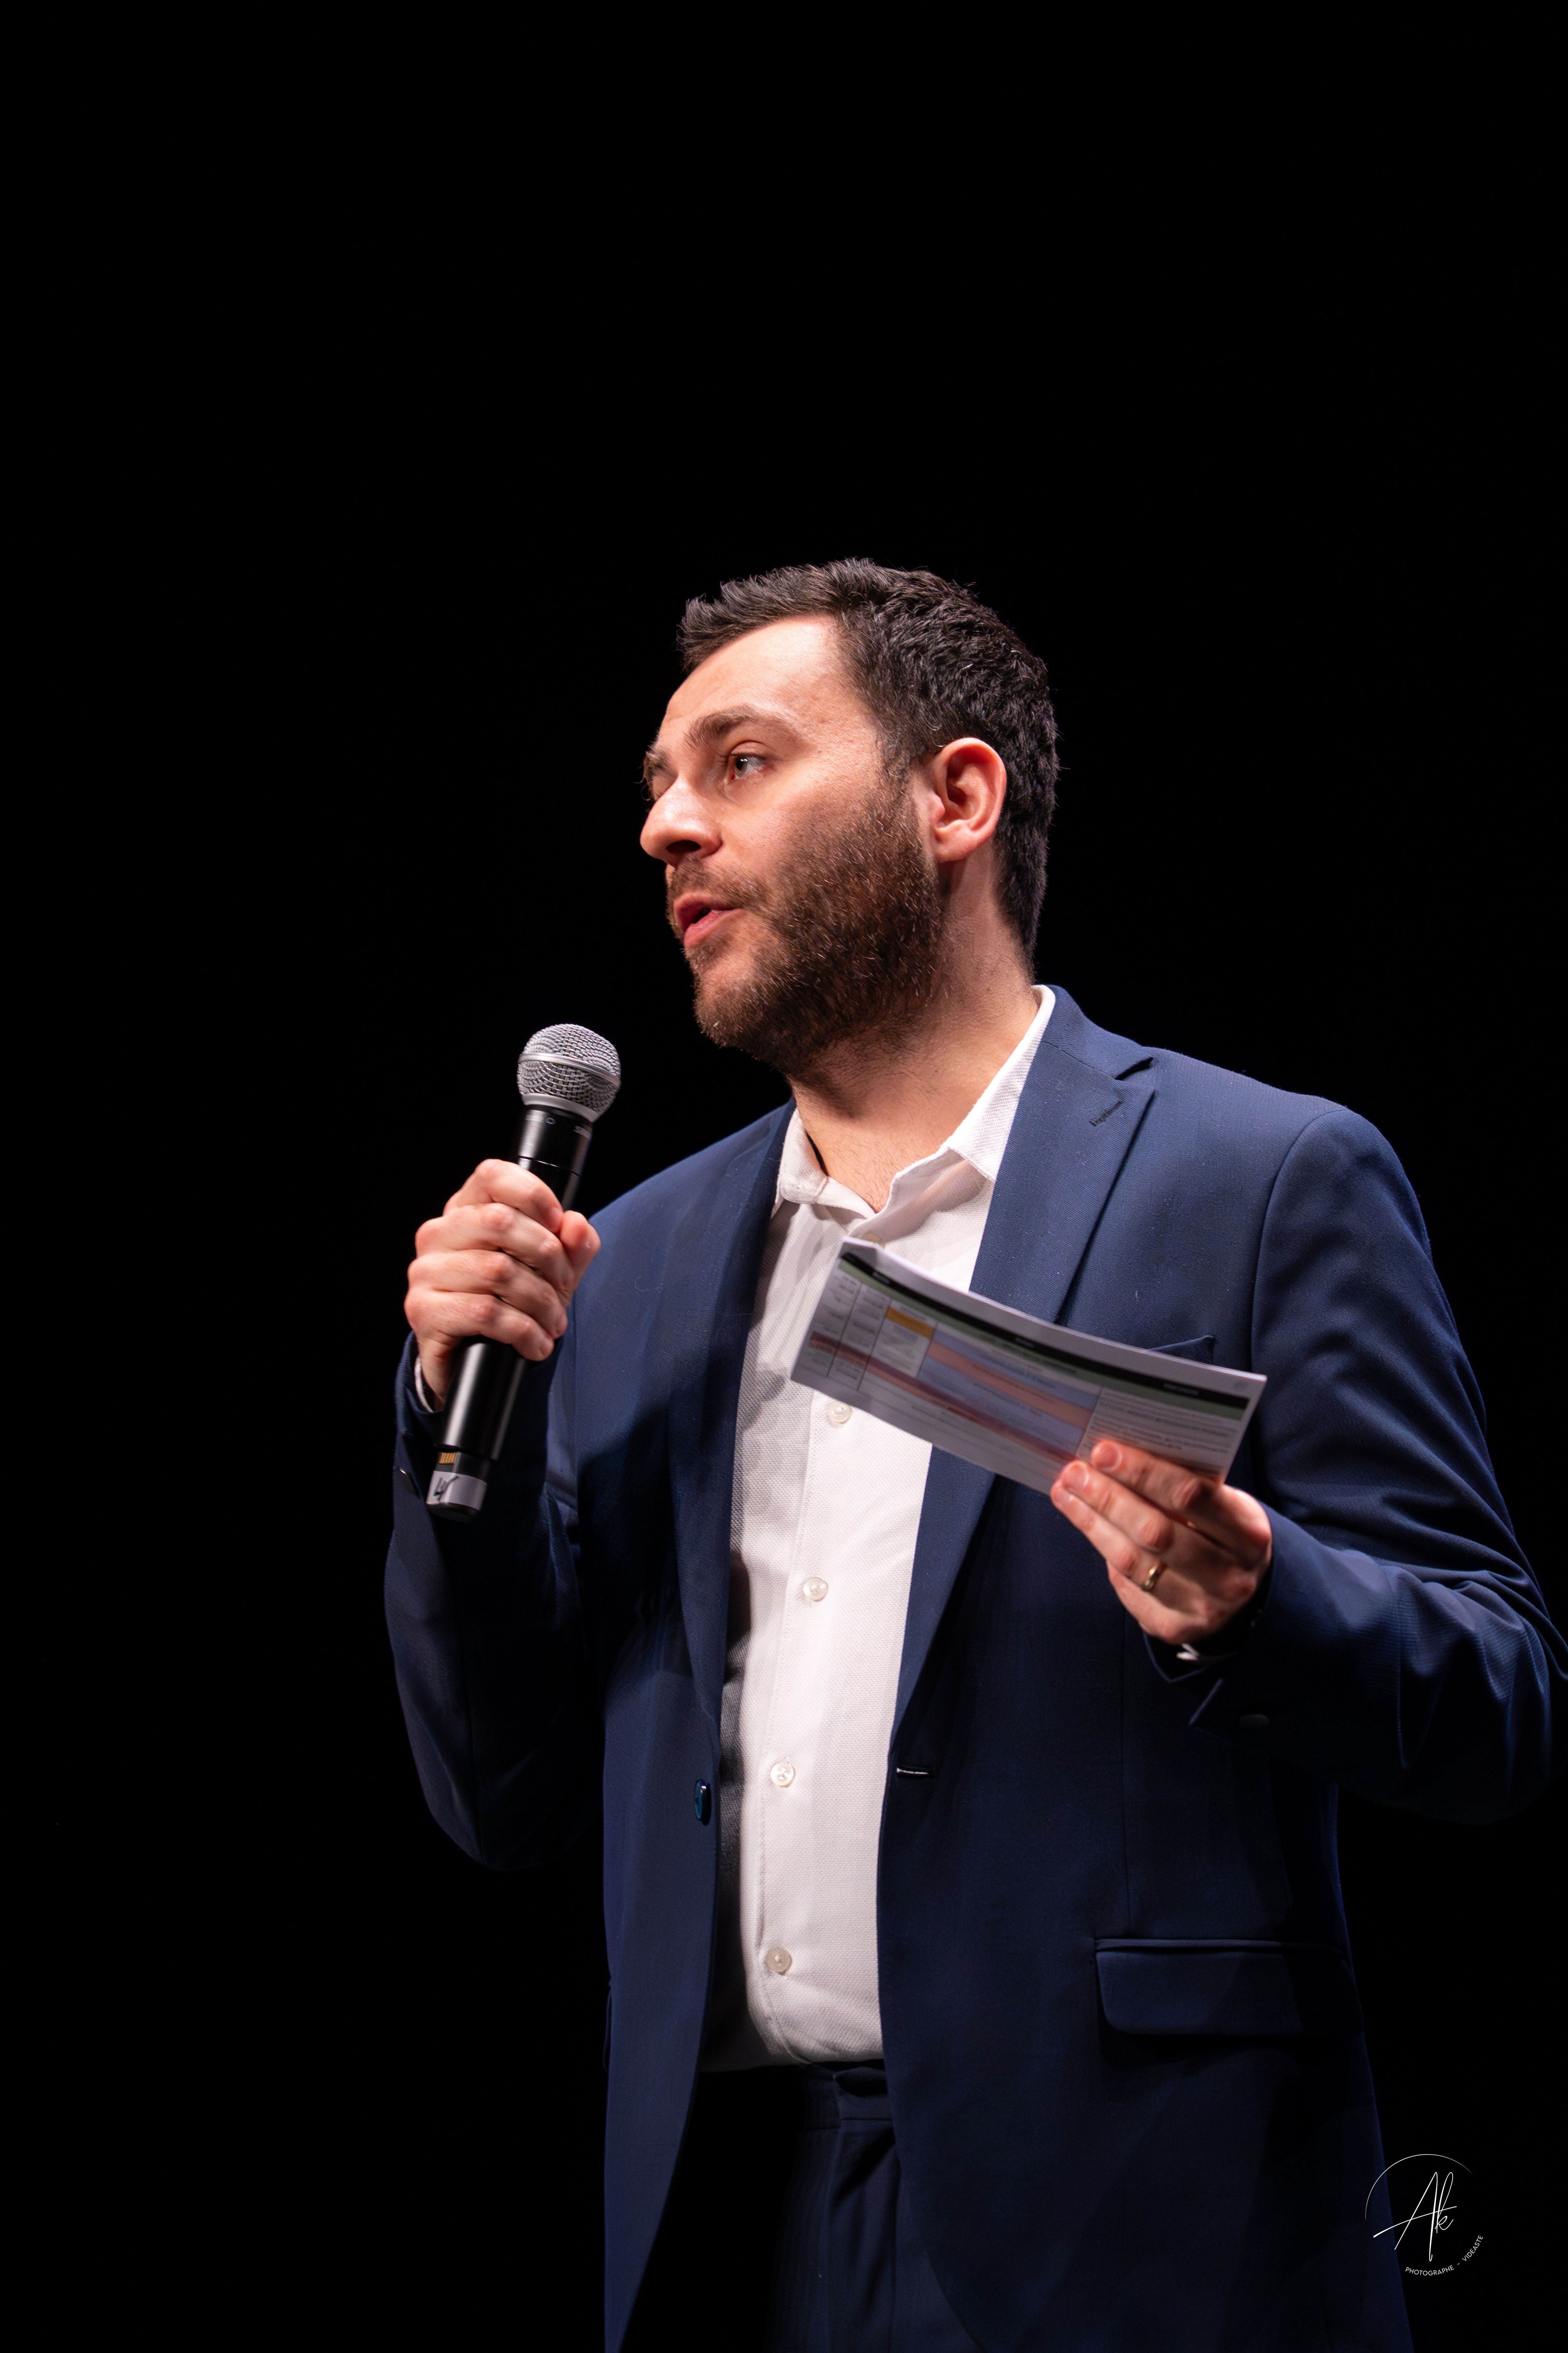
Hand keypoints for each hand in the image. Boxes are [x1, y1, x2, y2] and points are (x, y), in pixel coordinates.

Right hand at [406, 1160, 600, 1406]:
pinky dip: (522, 1331)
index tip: (558, 1225)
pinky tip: (535, 1344)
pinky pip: (484, 1312)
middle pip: (500, 1221)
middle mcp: (438, 1234)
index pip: (493, 1175)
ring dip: (539, 1302)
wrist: (469, 1360)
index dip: (533, 1195)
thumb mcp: (549, 1273)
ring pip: (497, 1270)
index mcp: (466, 1211)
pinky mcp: (422, 1310)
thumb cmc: (509, 1304)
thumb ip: (571, 1246)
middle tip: (563, 1286)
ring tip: (553, 1323)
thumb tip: (576, 1224)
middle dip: (547, 1256)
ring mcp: (425, 1271)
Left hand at [1049, 1442, 1271, 1646]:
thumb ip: (1186, 1484)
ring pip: (1132, 1561)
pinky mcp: (1173, 1628)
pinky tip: (1089, 1527)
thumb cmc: (1225, 1533)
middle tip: (1075, 1472)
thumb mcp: (1223, 1505)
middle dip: (1108, 1498)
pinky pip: (1127, 1588)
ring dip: (1092, 1523)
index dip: (1143, 1472)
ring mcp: (1201, 1608)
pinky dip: (1107, 1555)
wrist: (1250, 1595)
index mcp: (1247, 1534)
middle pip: (1154, 1532)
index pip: (1190, 1496)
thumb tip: (1120, 1454)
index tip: (1103, 1451)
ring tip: (1067, 1493)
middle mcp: (1228, 1576)